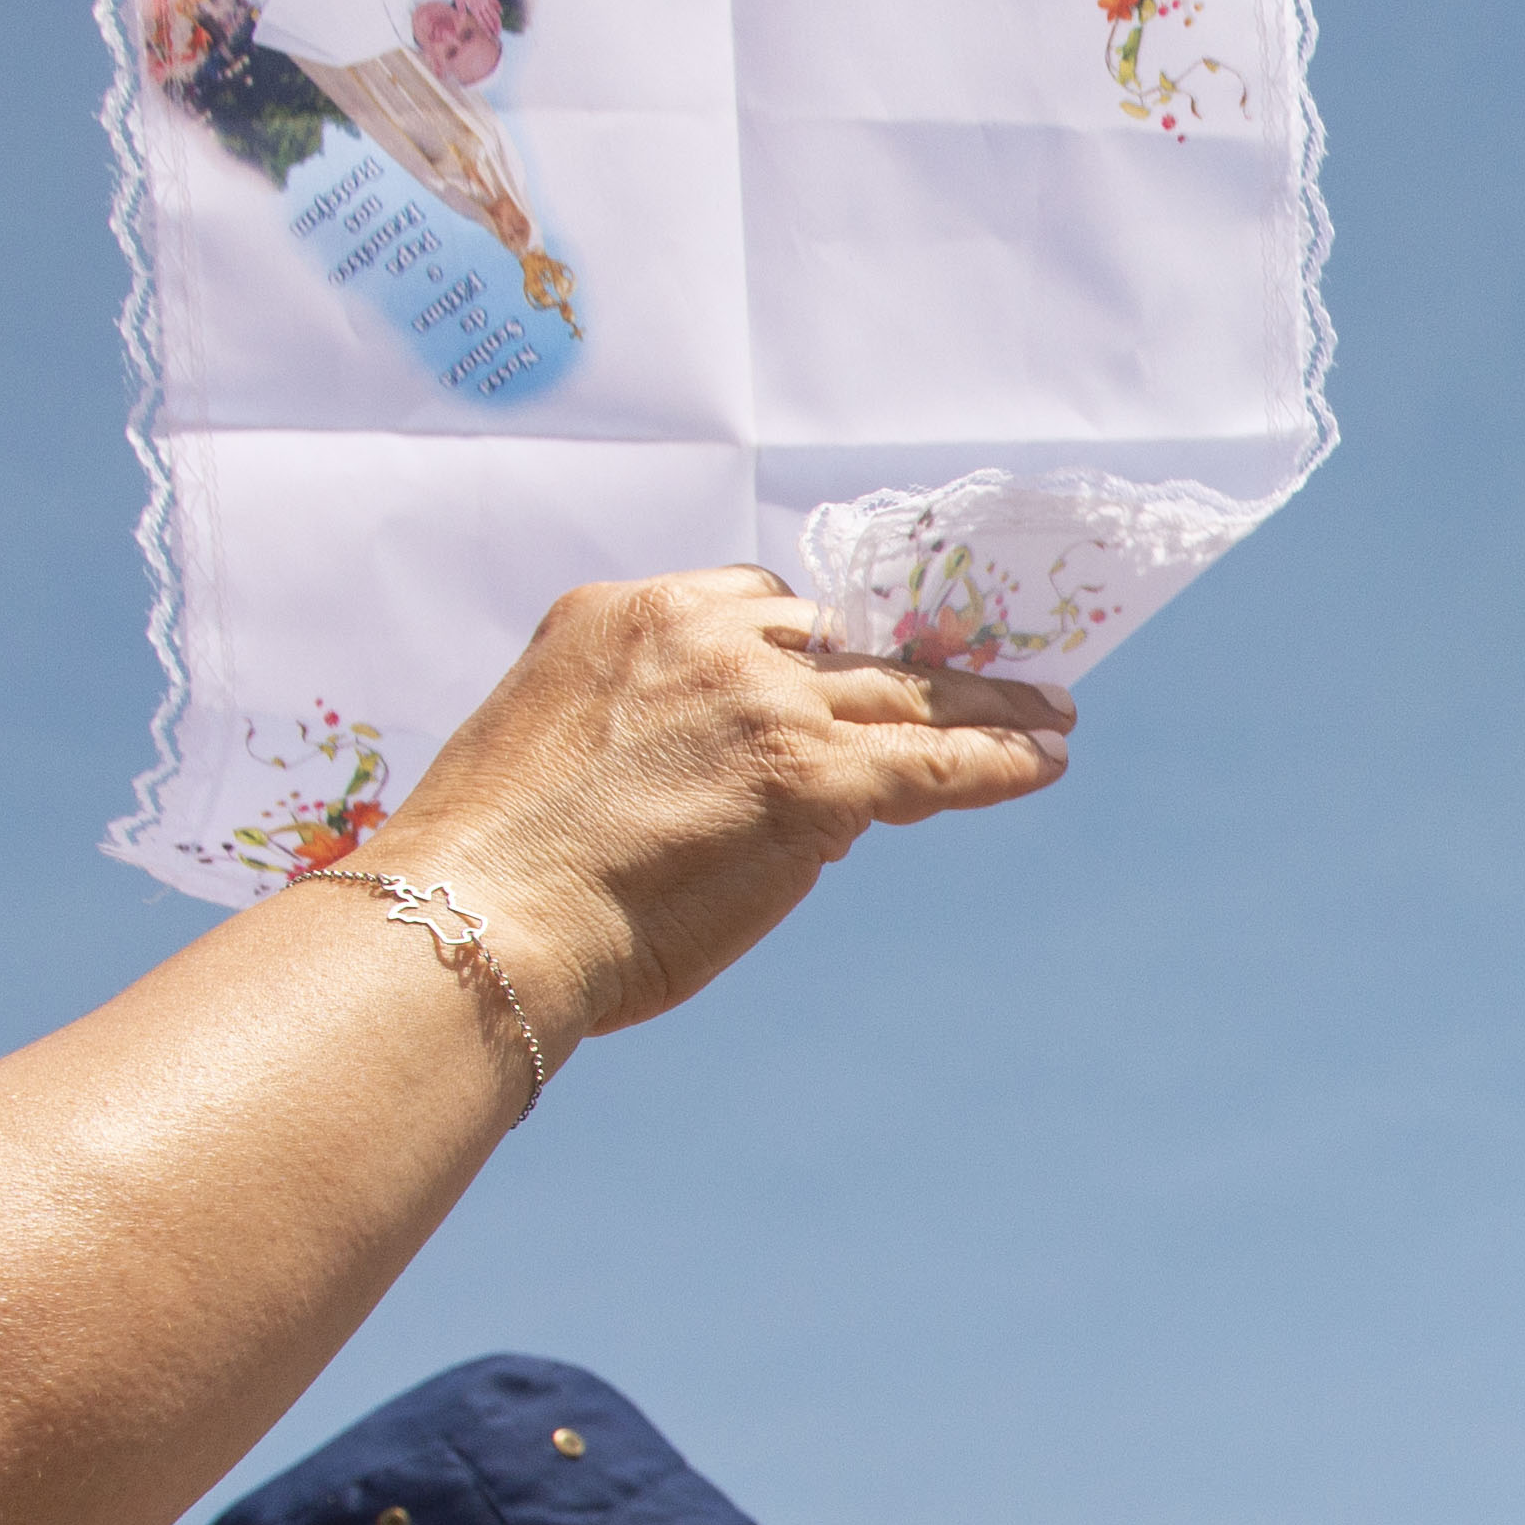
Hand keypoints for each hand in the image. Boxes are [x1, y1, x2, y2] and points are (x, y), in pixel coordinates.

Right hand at [369, 566, 1071, 1041]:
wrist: (478, 914)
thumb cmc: (493, 876)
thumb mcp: (569, 759)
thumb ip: (659, 743)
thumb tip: (764, 794)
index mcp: (622, 617)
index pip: (757, 609)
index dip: (818, 645)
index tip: (861, 660)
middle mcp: (699, 637)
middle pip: (841, 639)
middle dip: (916, 658)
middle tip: (982, 669)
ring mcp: (760, 702)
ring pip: (902, 690)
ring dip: (985, 702)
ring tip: (1047, 712)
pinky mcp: (808, 778)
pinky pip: (931, 760)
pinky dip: (997, 760)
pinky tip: (1043, 761)